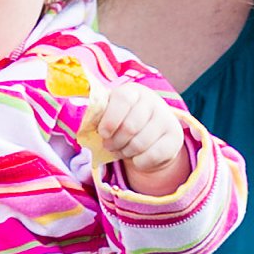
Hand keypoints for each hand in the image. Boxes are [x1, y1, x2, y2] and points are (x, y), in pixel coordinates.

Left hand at [84, 77, 191, 194]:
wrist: (152, 135)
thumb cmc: (123, 122)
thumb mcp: (110, 113)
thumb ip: (97, 114)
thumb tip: (79, 118)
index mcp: (133, 92)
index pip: (123, 100)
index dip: (110, 119)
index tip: (103, 133)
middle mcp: (153, 102)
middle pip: (130, 127)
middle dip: (115, 142)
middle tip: (109, 145)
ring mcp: (166, 119)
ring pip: (140, 144)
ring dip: (125, 152)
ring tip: (121, 150)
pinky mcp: (175, 137)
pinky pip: (153, 156)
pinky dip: (139, 162)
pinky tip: (136, 158)